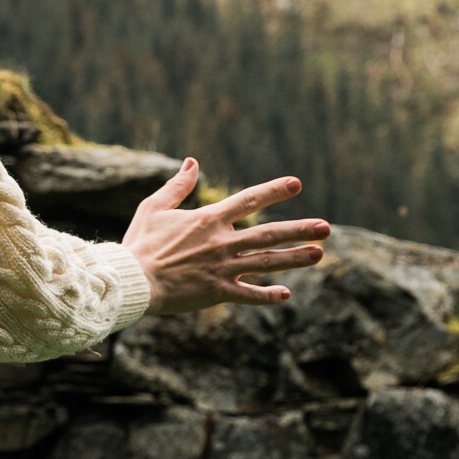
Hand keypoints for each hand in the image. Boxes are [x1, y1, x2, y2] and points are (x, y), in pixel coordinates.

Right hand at [120, 158, 328, 315]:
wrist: (132, 279)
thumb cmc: (141, 242)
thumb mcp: (154, 207)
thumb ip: (177, 186)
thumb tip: (192, 162)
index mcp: (208, 220)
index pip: (248, 200)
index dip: (273, 191)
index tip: (296, 184)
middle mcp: (221, 242)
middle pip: (268, 234)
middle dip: (299, 230)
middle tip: (326, 227)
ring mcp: (222, 268)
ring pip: (267, 263)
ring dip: (295, 258)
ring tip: (319, 253)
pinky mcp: (218, 292)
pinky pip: (249, 295)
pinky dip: (268, 296)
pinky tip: (287, 294)